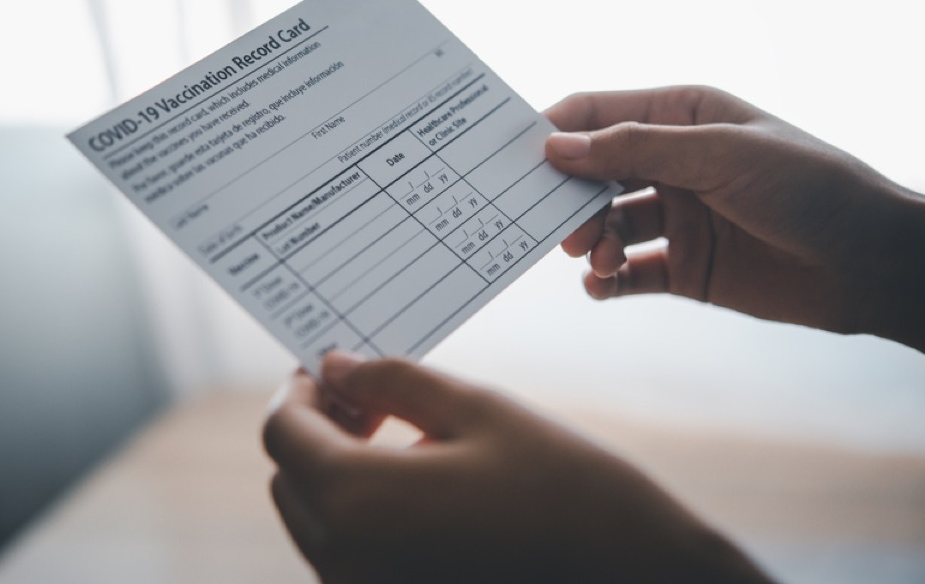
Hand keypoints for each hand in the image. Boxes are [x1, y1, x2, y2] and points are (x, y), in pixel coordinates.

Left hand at [263, 352, 773, 583]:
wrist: (642, 580)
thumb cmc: (569, 488)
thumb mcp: (479, 410)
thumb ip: (393, 383)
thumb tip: (335, 366)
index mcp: (360, 502)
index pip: (282, 433)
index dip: (298, 388)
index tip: (333, 363)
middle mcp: (348, 563)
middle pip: (291, 479)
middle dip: (315, 427)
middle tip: (369, 393)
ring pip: (318, 521)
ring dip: (337, 469)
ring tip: (399, 430)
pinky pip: (352, 555)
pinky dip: (365, 511)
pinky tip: (420, 480)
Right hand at [543, 86, 924, 390]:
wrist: (873, 262)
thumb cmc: (808, 186)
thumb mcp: (720, 153)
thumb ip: (636, 150)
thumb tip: (557, 146)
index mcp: (681, 116)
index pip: (600, 114)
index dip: (556, 131)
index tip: (516, 157)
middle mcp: (672, 164)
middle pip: (593, 173)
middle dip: (568, 195)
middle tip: (554, 222)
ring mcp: (677, 218)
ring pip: (607, 225)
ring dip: (591, 240)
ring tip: (597, 257)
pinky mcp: (685, 269)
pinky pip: (629, 273)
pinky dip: (608, 280)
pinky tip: (601, 285)